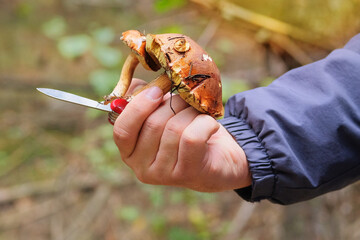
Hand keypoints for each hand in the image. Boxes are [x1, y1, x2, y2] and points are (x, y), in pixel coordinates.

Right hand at [113, 80, 250, 191]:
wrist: (220, 156)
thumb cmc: (186, 130)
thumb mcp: (162, 112)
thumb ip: (143, 98)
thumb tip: (136, 85)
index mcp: (130, 153)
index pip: (122, 130)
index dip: (138, 107)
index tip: (157, 91)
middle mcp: (142, 169)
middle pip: (153, 124)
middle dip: (174, 104)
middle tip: (187, 100)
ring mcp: (164, 175)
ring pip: (175, 129)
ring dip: (191, 113)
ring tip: (199, 114)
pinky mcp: (188, 174)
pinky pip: (192, 137)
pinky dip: (205, 123)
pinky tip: (210, 126)